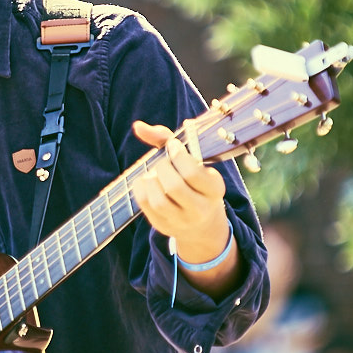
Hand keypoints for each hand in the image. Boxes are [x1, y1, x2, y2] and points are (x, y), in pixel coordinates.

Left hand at [130, 121, 239, 297]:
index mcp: (214, 189)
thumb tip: (138, 126)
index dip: (178, 154)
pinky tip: (148, 181)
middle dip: (163, 167)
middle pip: (174, 186)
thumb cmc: (194, 180)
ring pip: (159, 200)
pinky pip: (145, 205)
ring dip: (151, 179)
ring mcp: (181, 221)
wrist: (201, 222)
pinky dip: (141, 187)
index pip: (192, 172)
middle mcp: (200, 209)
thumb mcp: (192, 160)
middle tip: (164, 161)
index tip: (173, 146)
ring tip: (155, 172)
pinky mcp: (163, 225)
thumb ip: (166, 138)